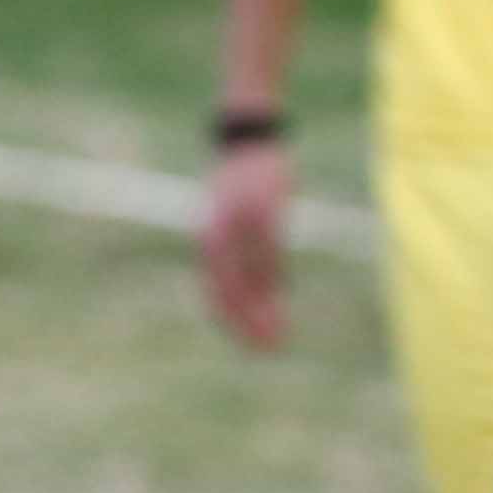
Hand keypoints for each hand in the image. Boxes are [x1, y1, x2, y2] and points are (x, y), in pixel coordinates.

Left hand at [200, 135, 288, 350]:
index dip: (230, 321)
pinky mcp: (262, 212)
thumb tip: (269, 287)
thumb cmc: (243, 185)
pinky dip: (273, 277)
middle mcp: (219, 237)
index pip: (216, 292)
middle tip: (266, 351)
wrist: (244, 141)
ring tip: (278, 335)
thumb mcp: (239, 221)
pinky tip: (282, 295)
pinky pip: (267, 251)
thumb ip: (247, 254)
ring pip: (250, 277)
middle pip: (229, 291)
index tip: (248, 346)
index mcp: (211, 242)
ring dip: (263, 308)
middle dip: (246, 323)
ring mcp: (239, 226)